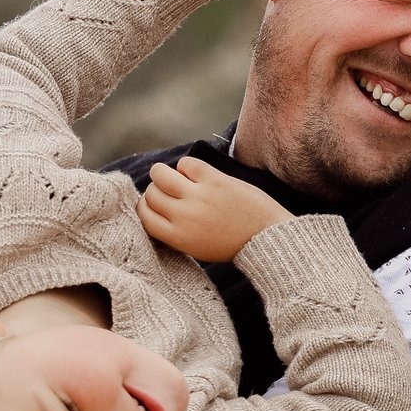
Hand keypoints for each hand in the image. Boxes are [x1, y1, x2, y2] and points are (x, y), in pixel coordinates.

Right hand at [139, 157, 290, 260]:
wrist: (266, 238)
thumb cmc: (231, 243)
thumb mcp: (195, 247)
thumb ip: (174, 231)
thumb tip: (154, 208)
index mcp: (177, 237)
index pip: (144, 215)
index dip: (146, 206)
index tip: (156, 204)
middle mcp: (184, 216)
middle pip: (151, 194)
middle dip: (157, 190)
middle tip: (170, 191)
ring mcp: (199, 197)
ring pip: (160, 173)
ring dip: (163, 172)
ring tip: (175, 177)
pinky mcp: (214, 180)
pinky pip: (186, 163)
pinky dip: (187, 166)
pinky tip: (196, 174)